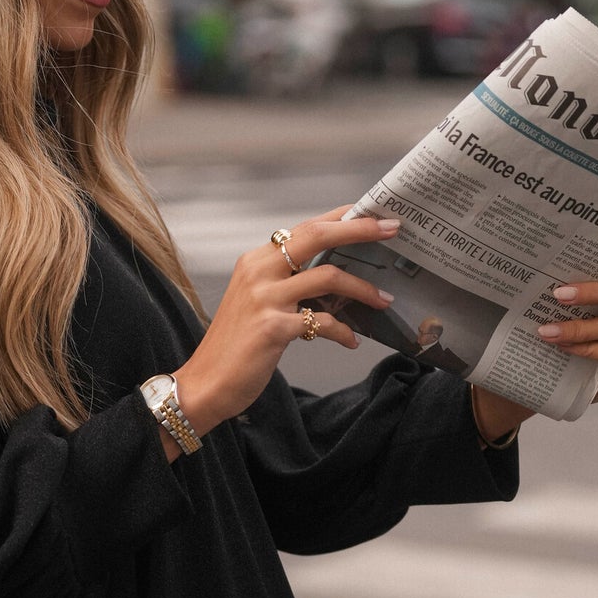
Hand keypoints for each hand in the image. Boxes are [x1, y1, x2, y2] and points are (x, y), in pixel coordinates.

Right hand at [172, 206, 398, 435]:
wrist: (205, 383)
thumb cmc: (237, 346)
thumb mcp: (258, 302)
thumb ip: (287, 283)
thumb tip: (333, 275)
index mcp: (256, 260)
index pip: (305, 227)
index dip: (342, 217)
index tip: (373, 213)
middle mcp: (259, 271)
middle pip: (317, 236)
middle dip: (359, 230)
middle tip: (392, 230)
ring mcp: (265, 298)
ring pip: (328, 278)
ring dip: (362, 289)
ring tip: (383, 300)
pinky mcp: (273, 328)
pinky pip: (322, 323)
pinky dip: (343, 331)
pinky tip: (352, 341)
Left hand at [537, 233, 597, 405]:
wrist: (572, 375)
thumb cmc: (573, 329)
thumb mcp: (573, 305)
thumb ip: (570, 285)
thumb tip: (537, 265)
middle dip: (595, 292)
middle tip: (560, 294)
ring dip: (580, 327)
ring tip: (547, 330)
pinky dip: (587, 350)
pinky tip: (564, 347)